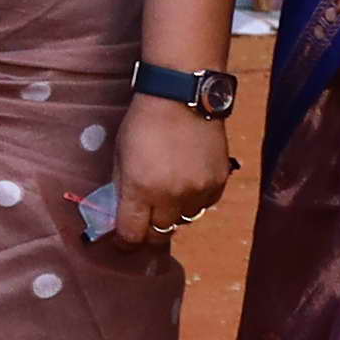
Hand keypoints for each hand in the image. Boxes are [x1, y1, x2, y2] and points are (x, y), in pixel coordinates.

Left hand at [110, 90, 234, 242]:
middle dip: (149, 232)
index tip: (122, 241)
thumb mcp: (120, 155)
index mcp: (140, 189)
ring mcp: (198, 191)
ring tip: (168, 197)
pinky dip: (195, 201)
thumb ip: (121, 188)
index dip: (125, 242)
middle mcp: (171, 196)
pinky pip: (205, 205)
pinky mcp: (218, 182)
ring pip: (185, 221)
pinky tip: (188, 183)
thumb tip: (120, 214)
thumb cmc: (143, 123)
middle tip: (145, 223)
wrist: (182, 98)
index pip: (132, 234)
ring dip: (174, 215)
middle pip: (160, 234)